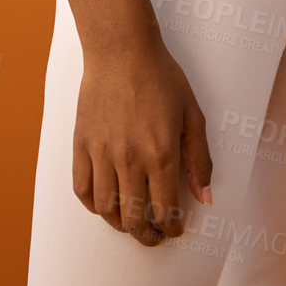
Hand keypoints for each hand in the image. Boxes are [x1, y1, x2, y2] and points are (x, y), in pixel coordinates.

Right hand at [72, 33, 212, 245]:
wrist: (121, 49)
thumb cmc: (160, 77)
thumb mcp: (192, 114)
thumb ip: (199, 159)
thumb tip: (204, 198)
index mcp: (161, 154)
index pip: (165, 211)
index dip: (171, 228)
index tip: (173, 229)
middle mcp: (130, 159)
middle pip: (133, 219)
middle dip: (146, 236)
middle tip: (153, 235)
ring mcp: (102, 153)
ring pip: (106, 210)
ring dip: (120, 225)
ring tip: (130, 222)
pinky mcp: (81, 144)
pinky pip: (82, 189)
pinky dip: (92, 205)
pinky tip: (104, 204)